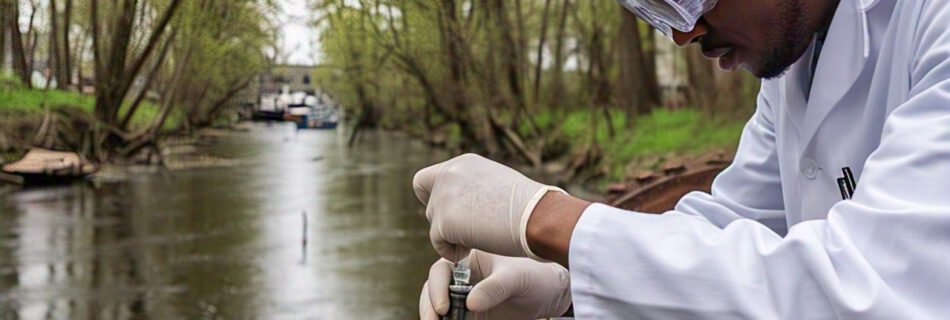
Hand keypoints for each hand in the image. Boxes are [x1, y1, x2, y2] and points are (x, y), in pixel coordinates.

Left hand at [412, 153, 561, 260]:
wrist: (539, 216)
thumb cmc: (529, 206)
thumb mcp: (496, 184)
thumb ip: (473, 188)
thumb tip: (461, 205)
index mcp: (462, 163)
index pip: (425, 180)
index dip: (434, 199)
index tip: (454, 212)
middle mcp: (449, 174)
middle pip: (429, 206)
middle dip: (446, 222)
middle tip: (473, 231)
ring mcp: (444, 196)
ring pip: (434, 226)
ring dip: (453, 238)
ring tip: (480, 239)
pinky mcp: (444, 221)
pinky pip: (439, 245)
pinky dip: (453, 252)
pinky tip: (475, 249)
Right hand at [419, 250, 571, 319]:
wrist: (549, 295)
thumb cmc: (534, 276)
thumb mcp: (517, 279)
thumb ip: (495, 288)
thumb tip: (470, 303)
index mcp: (467, 260)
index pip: (441, 271)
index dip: (437, 288)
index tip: (443, 308)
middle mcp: (461, 279)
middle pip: (433, 292)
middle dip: (429, 308)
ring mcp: (464, 298)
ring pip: (439, 310)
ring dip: (434, 318)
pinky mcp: (472, 316)